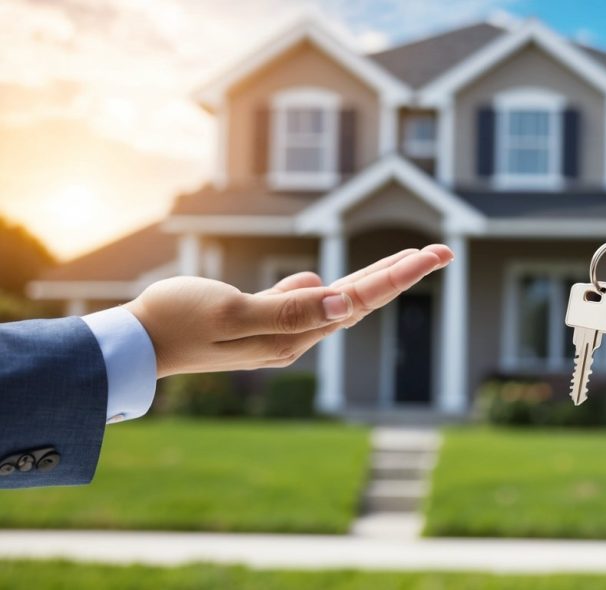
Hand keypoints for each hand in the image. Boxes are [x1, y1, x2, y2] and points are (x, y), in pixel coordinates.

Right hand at [124, 245, 453, 376]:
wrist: (137, 342)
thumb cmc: (177, 321)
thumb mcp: (231, 313)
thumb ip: (287, 309)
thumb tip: (342, 303)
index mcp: (293, 335)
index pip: (357, 300)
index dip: (398, 275)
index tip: (434, 255)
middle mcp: (295, 337)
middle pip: (360, 300)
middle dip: (402, 274)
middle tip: (443, 251)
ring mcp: (281, 330)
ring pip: (340, 300)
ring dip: (375, 277)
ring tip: (412, 261)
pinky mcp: (263, 321)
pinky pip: (309, 302)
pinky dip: (333, 288)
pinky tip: (341, 283)